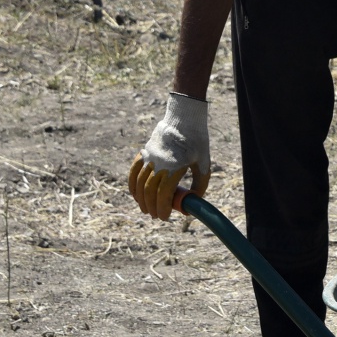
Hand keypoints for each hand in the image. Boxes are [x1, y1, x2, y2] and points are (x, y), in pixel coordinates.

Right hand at [128, 93, 210, 219]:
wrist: (184, 119)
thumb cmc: (197, 143)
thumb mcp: (203, 164)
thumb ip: (200, 185)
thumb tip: (193, 202)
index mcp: (175, 168)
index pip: (163, 195)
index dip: (162, 208)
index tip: (164, 217)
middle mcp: (159, 164)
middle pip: (149, 192)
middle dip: (151, 207)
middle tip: (155, 216)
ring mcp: (149, 158)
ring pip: (140, 183)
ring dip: (141, 199)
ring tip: (145, 209)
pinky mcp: (144, 152)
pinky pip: (134, 171)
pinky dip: (132, 184)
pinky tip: (135, 194)